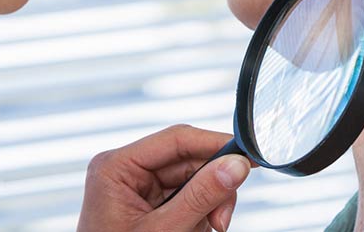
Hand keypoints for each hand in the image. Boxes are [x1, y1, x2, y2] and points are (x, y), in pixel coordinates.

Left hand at [77, 124, 250, 231]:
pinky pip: (185, 198)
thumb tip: (235, 166)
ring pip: (192, 181)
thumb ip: (201, 197)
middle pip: (188, 161)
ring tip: (205, 229)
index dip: (214, 144)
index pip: (176, 140)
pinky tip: (194, 231)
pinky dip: (198, 216)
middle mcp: (126, 172)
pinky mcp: (149, 205)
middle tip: (221, 220)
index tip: (247, 156)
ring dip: (207, 207)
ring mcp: (137, 189)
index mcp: (116, 167)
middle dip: (212, 188)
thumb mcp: (164, 230)